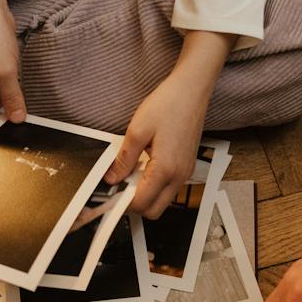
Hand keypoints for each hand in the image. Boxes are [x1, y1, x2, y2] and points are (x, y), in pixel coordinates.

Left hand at [106, 30, 235, 217]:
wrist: (192, 91)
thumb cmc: (168, 105)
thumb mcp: (137, 130)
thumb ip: (124, 159)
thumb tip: (113, 178)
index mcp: (165, 169)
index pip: (141, 203)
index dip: (123, 203)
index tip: (110, 194)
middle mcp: (179, 176)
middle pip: (153, 210)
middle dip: (135, 204)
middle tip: (120, 186)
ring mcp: (185, 173)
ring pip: (162, 201)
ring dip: (145, 194)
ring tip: (132, 172)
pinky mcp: (187, 167)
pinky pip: (169, 188)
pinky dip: (155, 185)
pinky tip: (145, 166)